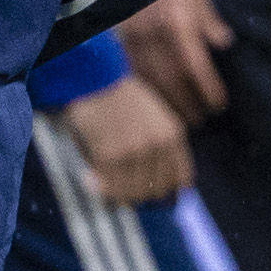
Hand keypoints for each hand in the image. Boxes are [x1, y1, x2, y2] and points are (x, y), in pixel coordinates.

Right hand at [61, 74, 192, 206]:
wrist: (95, 77)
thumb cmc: (120, 96)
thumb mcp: (154, 116)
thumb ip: (161, 146)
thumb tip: (159, 186)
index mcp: (172, 135)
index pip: (180, 180)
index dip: (167, 191)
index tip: (154, 193)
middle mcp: (157, 146)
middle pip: (156, 191)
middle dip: (139, 193)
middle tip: (121, 187)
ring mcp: (134, 152)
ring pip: (132, 193)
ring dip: (117, 193)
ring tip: (103, 183)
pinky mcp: (110, 155)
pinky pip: (110, 187)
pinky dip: (99, 187)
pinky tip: (90, 177)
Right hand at [113, 0, 232, 124]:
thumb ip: (207, 18)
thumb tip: (221, 42)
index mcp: (178, 23)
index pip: (195, 68)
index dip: (207, 90)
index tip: (218, 105)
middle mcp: (153, 33)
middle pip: (171, 80)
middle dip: (185, 103)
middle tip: (198, 121)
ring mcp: (132, 32)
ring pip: (148, 77)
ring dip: (163, 99)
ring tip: (176, 115)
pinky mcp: (119, 29)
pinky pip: (132, 64)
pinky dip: (144, 82)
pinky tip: (152, 91)